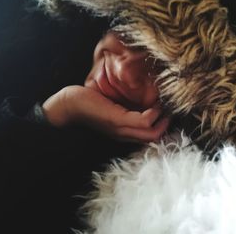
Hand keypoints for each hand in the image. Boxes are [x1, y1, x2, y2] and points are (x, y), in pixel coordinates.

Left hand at [42, 85, 168, 141]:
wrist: (65, 107)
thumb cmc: (86, 104)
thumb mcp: (109, 108)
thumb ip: (123, 108)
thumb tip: (138, 98)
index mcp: (122, 132)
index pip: (149, 137)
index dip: (161, 126)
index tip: (167, 111)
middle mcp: (124, 134)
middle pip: (154, 137)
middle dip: (166, 124)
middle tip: (170, 108)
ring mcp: (121, 128)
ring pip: (152, 132)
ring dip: (163, 118)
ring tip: (164, 104)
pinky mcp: (117, 120)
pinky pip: (144, 120)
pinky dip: (154, 112)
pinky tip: (153, 102)